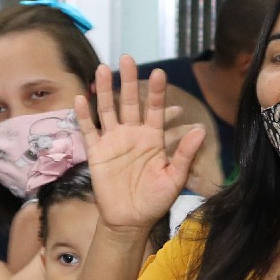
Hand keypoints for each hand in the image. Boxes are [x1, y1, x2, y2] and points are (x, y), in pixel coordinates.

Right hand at [77, 59, 205, 235]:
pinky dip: (84, 116)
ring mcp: (113, 141)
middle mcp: (133, 134)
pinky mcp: (97, 152)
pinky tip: (80, 99)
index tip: (159, 73)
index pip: (155, 109)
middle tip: (128, 58)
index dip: (157, 92)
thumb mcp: (174, 178)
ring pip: (108, 110)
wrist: (130, 220)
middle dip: (129, 80)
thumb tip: (200, 129)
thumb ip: (185, 154)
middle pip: (130, 102)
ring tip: (102, 69)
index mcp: (153, 138)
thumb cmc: (155, 200)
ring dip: (104, 90)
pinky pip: (89, 131)